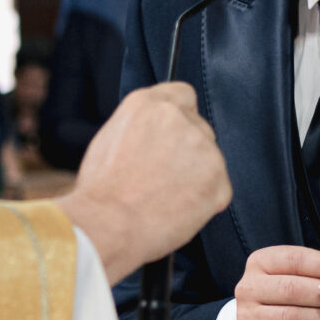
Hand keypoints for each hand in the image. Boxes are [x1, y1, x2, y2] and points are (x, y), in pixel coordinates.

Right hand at [55, 84, 230, 282]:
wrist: (107, 224)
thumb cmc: (100, 191)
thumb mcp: (109, 138)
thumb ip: (141, 126)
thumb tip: (156, 133)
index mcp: (148, 104)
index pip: (182, 95)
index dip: (179, 117)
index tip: (173, 136)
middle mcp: (180, 118)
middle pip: (197, 128)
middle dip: (186, 151)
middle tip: (163, 177)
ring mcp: (204, 148)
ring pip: (209, 160)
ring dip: (195, 176)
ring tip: (165, 198)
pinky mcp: (219, 180)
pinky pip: (219, 189)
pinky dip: (204, 202)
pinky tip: (178, 210)